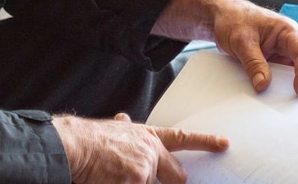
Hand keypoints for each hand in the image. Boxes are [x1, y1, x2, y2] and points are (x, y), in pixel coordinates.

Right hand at [52, 112, 228, 183]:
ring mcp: (146, 168)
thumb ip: (126, 132)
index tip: (224, 143)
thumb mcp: (112, 130)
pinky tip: (111, 179)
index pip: (183, 138)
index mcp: (147, 137)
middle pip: (177, 175)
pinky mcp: (138, 180)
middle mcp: (151, 151)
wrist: (73, 146)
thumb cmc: (88, 141)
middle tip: (142, 176)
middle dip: (171, 181)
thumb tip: (123, 120)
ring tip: (114, 174)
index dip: (205, 141)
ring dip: (132, 182)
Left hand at [152, 0, 297, 96]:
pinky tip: (268, 97)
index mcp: (286, 31)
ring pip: (288, 73)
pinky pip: (276, 76)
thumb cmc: (232, 19)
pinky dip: (273, 86)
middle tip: (295, 103)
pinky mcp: (270, 61)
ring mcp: (278, 52)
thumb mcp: (241, 41)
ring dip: (285, 86)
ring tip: (282, 104)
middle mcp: (287, 42)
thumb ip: (253, 63)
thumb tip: (263, 86)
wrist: (219, 16)